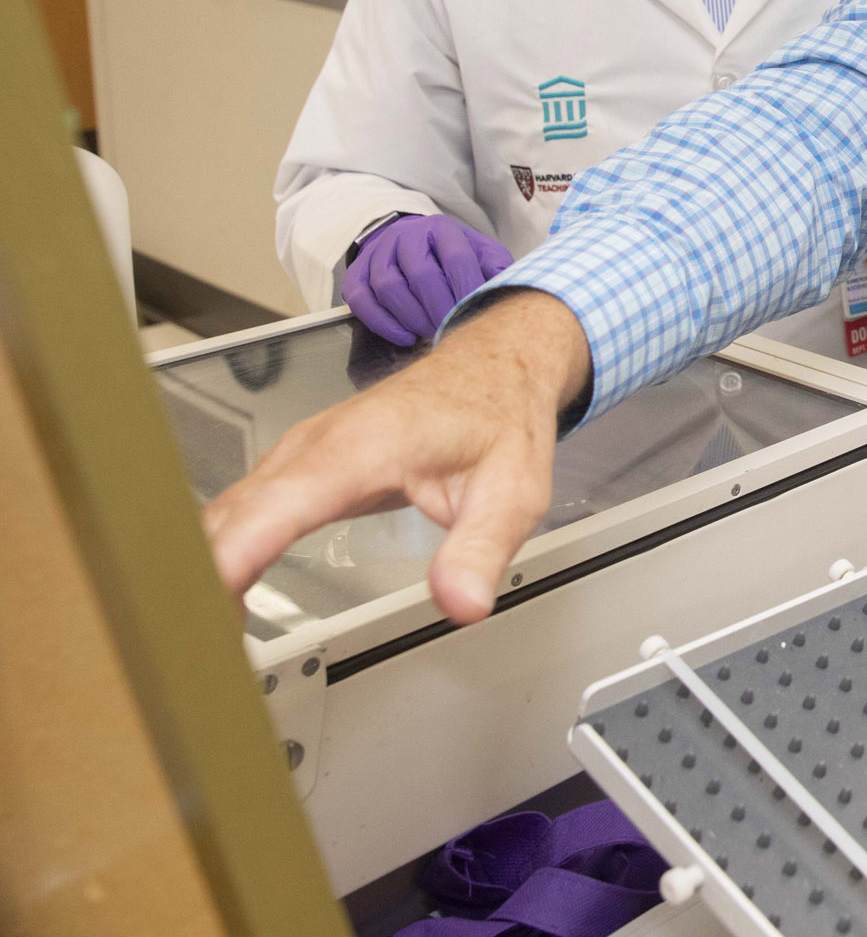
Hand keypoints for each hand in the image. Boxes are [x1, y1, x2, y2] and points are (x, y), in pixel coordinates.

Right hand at [201, 290, 589, 624]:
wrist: (493, 368)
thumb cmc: (497, 418)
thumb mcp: (512, 491)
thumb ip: (481, 549)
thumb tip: (460, 603)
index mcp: (362, 447)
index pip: (277, 507)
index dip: (231, 559)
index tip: (200, 610)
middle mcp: (314, 446)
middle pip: (229, 519)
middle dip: (198, 587)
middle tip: (191, 662)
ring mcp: (297, 454)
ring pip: (223, 517)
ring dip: (198, 578)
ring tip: (193, 649)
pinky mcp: (295, 467)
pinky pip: (238, 514)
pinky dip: (217, 559)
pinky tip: (216, 602)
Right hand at [345, 213, 514, 345]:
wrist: (408, 240)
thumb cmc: (451, 253)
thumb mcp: (479, 252)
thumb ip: (495, 267)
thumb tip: (511, 287)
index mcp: (442, 229)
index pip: (456, 258)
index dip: (466, 289)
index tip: (475, 316)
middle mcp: (407, 236)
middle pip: (422, 275)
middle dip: (439, 309)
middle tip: (452, 332)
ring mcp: (378, 254)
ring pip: (389, 287)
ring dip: (412, 318)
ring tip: (430, 334)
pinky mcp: (356, 274)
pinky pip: (362, 300)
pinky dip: (383, 324)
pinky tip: (405, 337)